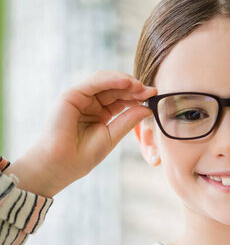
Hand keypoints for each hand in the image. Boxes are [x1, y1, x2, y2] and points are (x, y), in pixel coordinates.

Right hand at [5, 70, 156, 196]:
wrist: (62, 164)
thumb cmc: (83, 155)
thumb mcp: (112, 136)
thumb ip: (128, 120)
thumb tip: (147, 108)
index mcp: (101, 113)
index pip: (122, 99)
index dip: (138, 96)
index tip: (154, 95)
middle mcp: (90, 103)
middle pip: (116, 88)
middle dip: (134, 87)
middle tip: (151, 90)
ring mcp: (81, 98)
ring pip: (106, 81)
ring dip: (125, 81)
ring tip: (140, 86)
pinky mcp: (72, 95)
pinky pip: (94, 82)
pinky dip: (111, 80)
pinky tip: (126, 82)